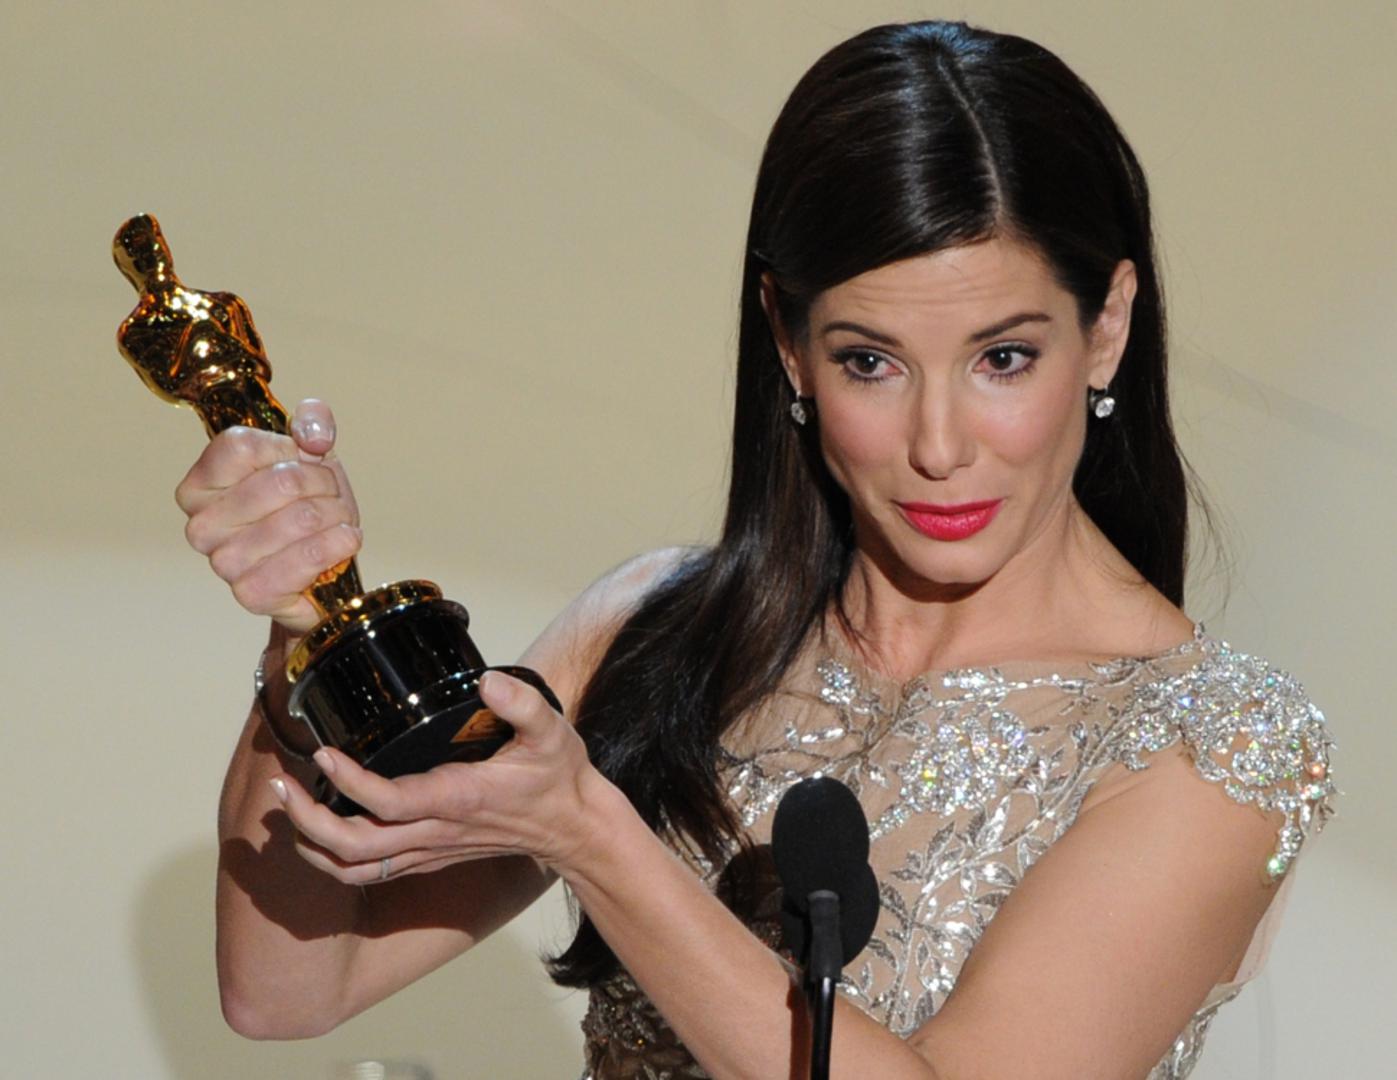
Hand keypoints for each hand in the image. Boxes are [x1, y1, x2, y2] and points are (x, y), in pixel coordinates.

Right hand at [176, 399, 361, 632]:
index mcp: (200, 485)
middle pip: (281, 481)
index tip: (300, 460)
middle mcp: (201, 526)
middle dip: (323, 484)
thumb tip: (313, 436)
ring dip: (336, 515)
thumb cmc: (305, 505)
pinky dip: (338, 544)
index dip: (287, 448)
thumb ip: (312, 421)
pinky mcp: (252, 593)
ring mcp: (223, 563)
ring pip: (302, 518)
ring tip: (335, 520)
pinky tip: (341, 542)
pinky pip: (308, 557)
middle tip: (328, 495)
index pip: (242, 446)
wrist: (322, 565)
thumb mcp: (309, 451)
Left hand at [268, 671, 604, 883]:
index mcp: (458, 800)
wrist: (573, 828)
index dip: (349, 783)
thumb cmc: (558, 778)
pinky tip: (318, 830)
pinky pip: (369, 871)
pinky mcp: (429, 858)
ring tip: (287, 806)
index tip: (322, 754)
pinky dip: (334, 858)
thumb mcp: (552, 732)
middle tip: (282, 786)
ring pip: (355, 867)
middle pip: (355, 845)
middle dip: (308, 820)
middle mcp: (436, 833)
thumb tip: (487, 682)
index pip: (389, 802)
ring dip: (312, 843)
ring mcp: (430, 851)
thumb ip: (522, 705)